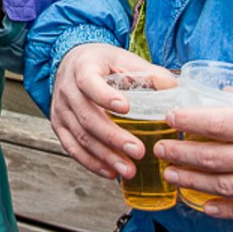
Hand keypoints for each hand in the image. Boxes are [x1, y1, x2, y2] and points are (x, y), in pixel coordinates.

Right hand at [48, 43, 169, 179]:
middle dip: (113, 137)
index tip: (126, 108)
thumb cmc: (101, 63)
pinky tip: (110, 172)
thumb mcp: (123, 59)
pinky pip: (72, 148)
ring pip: (81, 136)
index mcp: (82, 67)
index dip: (105, 96)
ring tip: (129, 169)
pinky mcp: (59, 125)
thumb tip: (173, 87)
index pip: (89, 82)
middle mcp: (67, 89)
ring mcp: (61, 109)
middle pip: (87, 117)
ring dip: (105, 156)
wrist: (71, 62)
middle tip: (138, 151)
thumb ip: (148, 72)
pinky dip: (91, 162)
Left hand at [157, 98, 232, 223]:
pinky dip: (223, 209)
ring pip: (224, 186)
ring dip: (193, 181)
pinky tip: (203, 205)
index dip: (190, 121)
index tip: (170, 118)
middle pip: (215, 157)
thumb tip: (226, 95)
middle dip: (182, 153)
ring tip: (172, 174)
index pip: (221, 123)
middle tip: (161, 150)